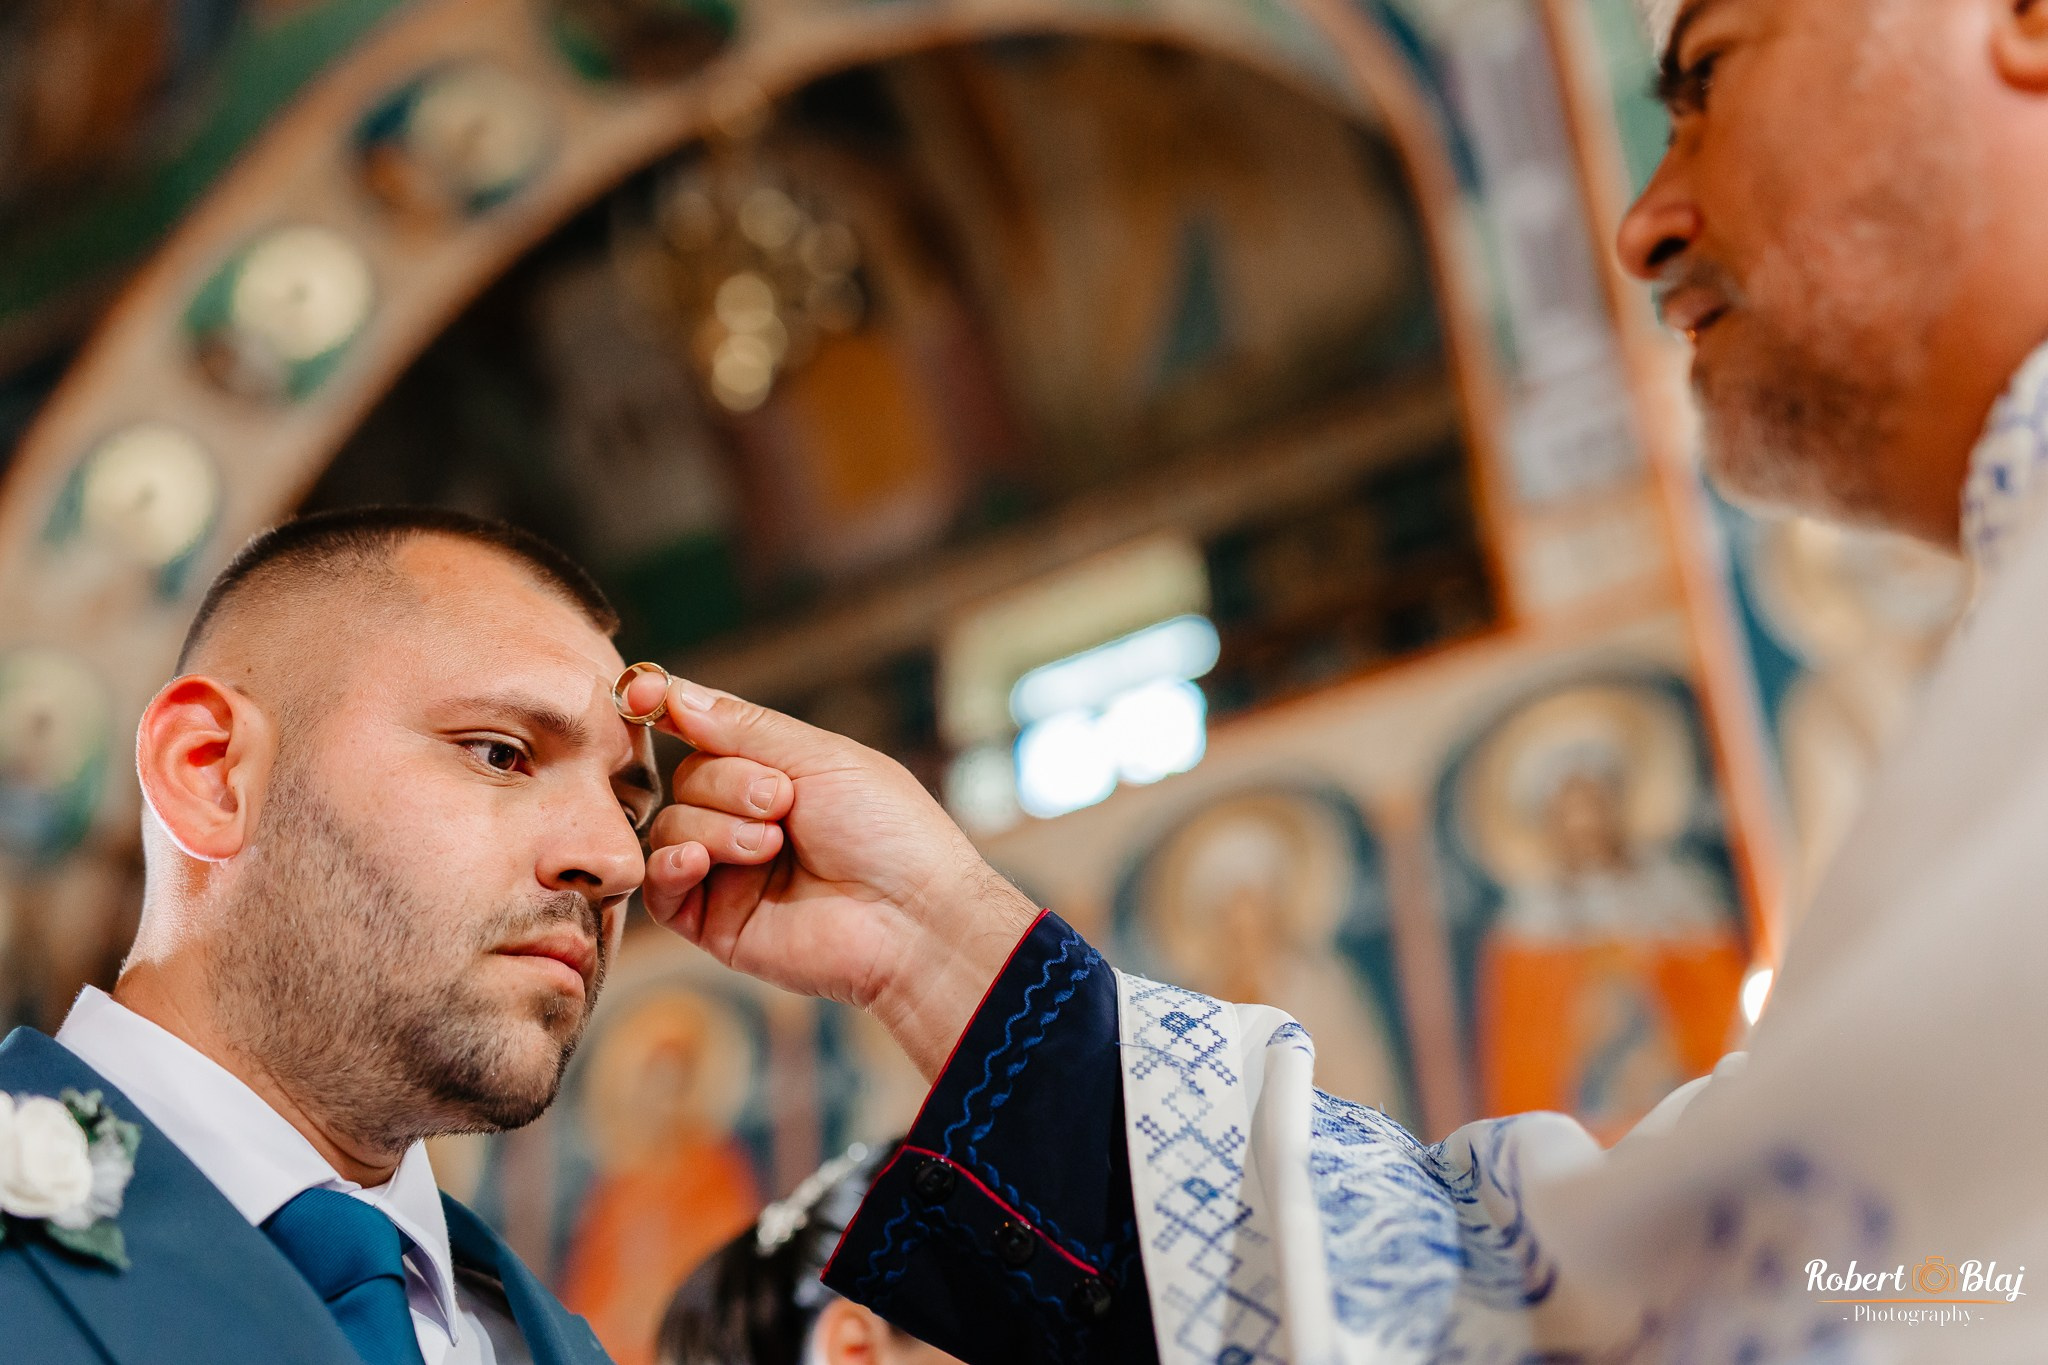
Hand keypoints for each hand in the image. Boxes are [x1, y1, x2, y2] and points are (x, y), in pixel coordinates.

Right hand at [625, 673, 1040, 1078]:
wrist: (911, 917)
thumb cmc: (888, 831)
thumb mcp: (820, 756)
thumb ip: (741, 727)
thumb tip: (670, 690)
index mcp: (780, 774)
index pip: (706, 735)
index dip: (667, 712)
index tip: (640, 696)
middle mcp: (749, 821)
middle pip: (687, 778)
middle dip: (728, 784)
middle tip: (781, 803)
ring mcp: (730, 873)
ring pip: (670, 827)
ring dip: (713, 827)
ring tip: (770, 845)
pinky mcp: (716, 923)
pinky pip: (660, 890)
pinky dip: (670, 867)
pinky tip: (697, 861)